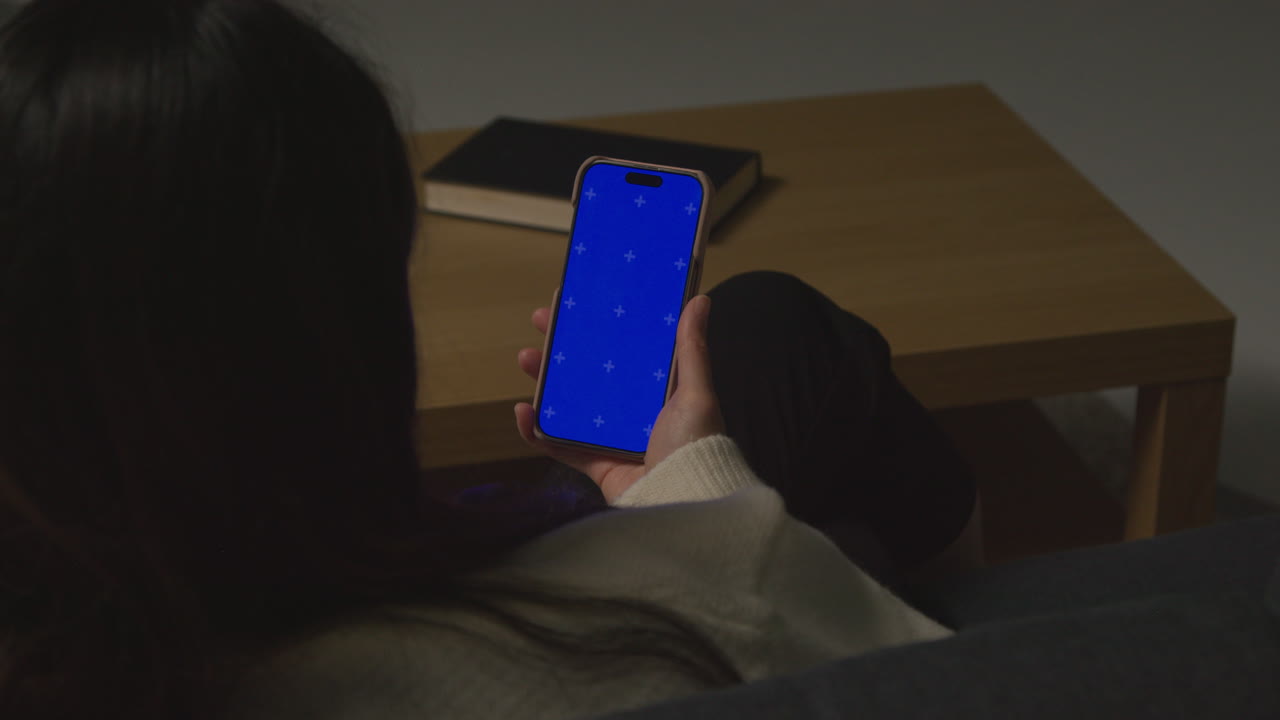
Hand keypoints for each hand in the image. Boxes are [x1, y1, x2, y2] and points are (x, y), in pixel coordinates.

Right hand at [514, 294, 724, 502]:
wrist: (684, 498)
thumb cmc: (696, 446)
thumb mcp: (696, 392)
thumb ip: (691, 348)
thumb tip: (699, 300)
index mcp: (658, 392)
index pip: (623, 352)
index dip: (600, 329)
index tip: (578, 305)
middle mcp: (633, 413)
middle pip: (590, 373)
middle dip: (563, 348)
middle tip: (542, 323)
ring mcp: (611, 439)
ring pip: (569, 405)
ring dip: (544, 382)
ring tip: (526, 358)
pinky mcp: (595, 465)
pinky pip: (559, 446)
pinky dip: (536, 431)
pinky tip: (522, 411)